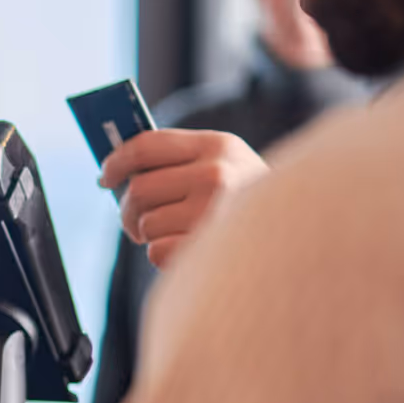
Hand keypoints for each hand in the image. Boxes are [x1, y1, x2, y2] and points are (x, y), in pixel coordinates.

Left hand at [100, 129, 268, 269]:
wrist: (298, 240)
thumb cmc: (246, 204)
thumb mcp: (224, 167)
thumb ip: (178, 161)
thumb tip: (114, 171)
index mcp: (219, 146)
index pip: (146, 146)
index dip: (116, 161)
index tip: (105, 176)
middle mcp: (217, 174)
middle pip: (137, 190)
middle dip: (128, 209)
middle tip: (134, 219)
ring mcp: (212, 213)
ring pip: (145, 224)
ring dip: (149, 235)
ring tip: (174, 235)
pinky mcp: (206, 249)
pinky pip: (155, 252)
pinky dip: (164, 256)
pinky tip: (190, 251)